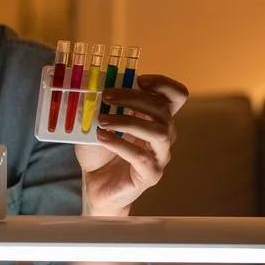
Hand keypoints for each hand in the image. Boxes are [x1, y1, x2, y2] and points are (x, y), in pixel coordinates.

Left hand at [74, 75, 187, 215]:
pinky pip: (142, 157)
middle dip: (134, 98)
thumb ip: (99, 105)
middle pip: (163, 109)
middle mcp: (164, 136)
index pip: (175, 96)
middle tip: (107, 97)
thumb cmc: (100, 153)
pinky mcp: (150, 175)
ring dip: (128, 121)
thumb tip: (89, 84)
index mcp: (156, 119)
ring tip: (102, 120)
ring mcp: (160, 156)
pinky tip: (102, 138)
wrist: (96, 186)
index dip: (163, 84)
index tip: (139, 78)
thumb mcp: (97, 123)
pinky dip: (120, 144)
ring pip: (159, 132)